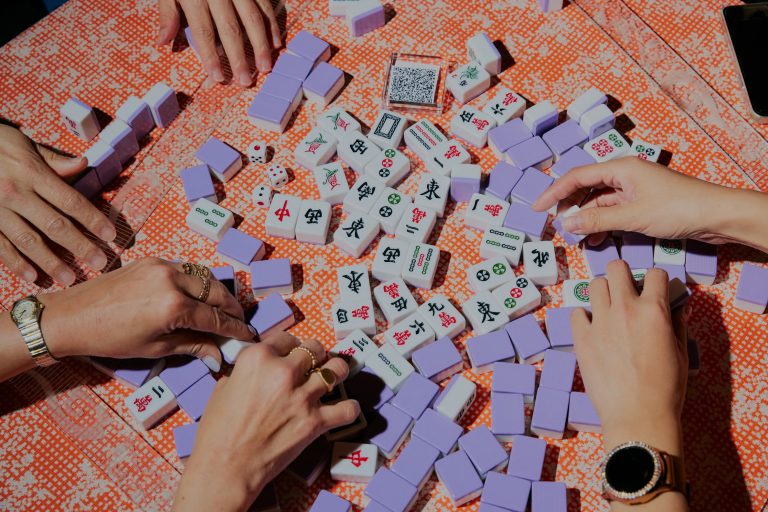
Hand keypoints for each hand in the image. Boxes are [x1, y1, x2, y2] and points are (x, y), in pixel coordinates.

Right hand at [0, 125, 115, 284]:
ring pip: (29, 240)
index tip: (109, 235)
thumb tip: (84, 164)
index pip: (70, 201)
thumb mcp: (21, 143)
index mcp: (31, 173)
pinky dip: (15, 263)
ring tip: (69, 279)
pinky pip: (0, 246)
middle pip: (55, 225)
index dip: (92, 220)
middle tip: (99, 263)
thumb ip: (52, 160)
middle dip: (79, 246)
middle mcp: (16, 194)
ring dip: (50, 262)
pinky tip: (31, 276)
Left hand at [40, 257, 252, 371]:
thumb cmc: (110, 339)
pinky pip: (186, 269)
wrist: (72, 316)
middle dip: (232, 308)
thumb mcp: (155, 348)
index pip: (216, 318)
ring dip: (217, 292)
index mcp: (173, 306)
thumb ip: (192, 346)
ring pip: (204, 275)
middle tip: (239, 322)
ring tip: (223, 309)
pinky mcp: (152, 260)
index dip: (235, 329)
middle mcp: (172, 279)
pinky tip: (199, 295)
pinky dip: (198, 281)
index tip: (247, 336)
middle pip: (216, 291)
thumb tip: (218, 356)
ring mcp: (162, 266)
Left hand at [157, 0, 281, 86]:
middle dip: (239, 57)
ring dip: (261, 45)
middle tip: (246, 80)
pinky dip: (272, 24)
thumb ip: (168, 13)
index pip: (203, 31)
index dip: (211, 55)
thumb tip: (162, 42)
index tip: (217, 77)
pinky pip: (265, 4)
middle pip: (231, 29)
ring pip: (253, 18)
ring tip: (265, 67)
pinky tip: (276, 43)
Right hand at [172, 333, 359, 510]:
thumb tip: (254, 370)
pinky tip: (346, 408)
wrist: (225, 468)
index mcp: (258, 359)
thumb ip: (243, 372)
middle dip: (315, 354)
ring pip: (336, 370)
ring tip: (336, 374)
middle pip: (314, 349)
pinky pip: (347, 409)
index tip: (292, 351)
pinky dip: (349, 408)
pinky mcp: (315, 422)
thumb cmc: (217, 432)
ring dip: (338, 371)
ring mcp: (302, 397)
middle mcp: (283, 372)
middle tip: (315, 362)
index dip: (290, 345)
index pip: (286, 338)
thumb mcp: (222, 388)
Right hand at [532, 157, 745, 245]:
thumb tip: (567, 224)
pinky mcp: (643, 204)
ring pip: (599, 202)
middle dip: (567, 205)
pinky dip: (601, 224)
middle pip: (585, 187)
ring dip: (585, 218)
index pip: (576, 177)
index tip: (537, 209)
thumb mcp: (632, 216)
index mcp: (620, 169)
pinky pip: (613, 212)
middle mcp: (625, 175)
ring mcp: (634, 190)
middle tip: (552, 224)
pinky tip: (596, 239)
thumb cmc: (678, 208)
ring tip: (574, 236)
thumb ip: (597, 220)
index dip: (554, 192)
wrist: (717, 215)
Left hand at [572, 261, 688, 453]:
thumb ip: (677, 324)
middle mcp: (624, 309)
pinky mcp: (580, 338)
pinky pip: (576, 313)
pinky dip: (584, 317)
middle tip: (626, 290)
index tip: (655, 290)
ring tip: (608, 308)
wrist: (638, 416)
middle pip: (616, 267)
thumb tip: (676, 306)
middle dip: (623, 274)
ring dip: (603, 292)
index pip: (655, 273)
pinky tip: (593, 329)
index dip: (657, 280)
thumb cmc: (666, 388)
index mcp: (653, 310)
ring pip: (595, 284)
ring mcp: (599, 322)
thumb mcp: (680, 353)